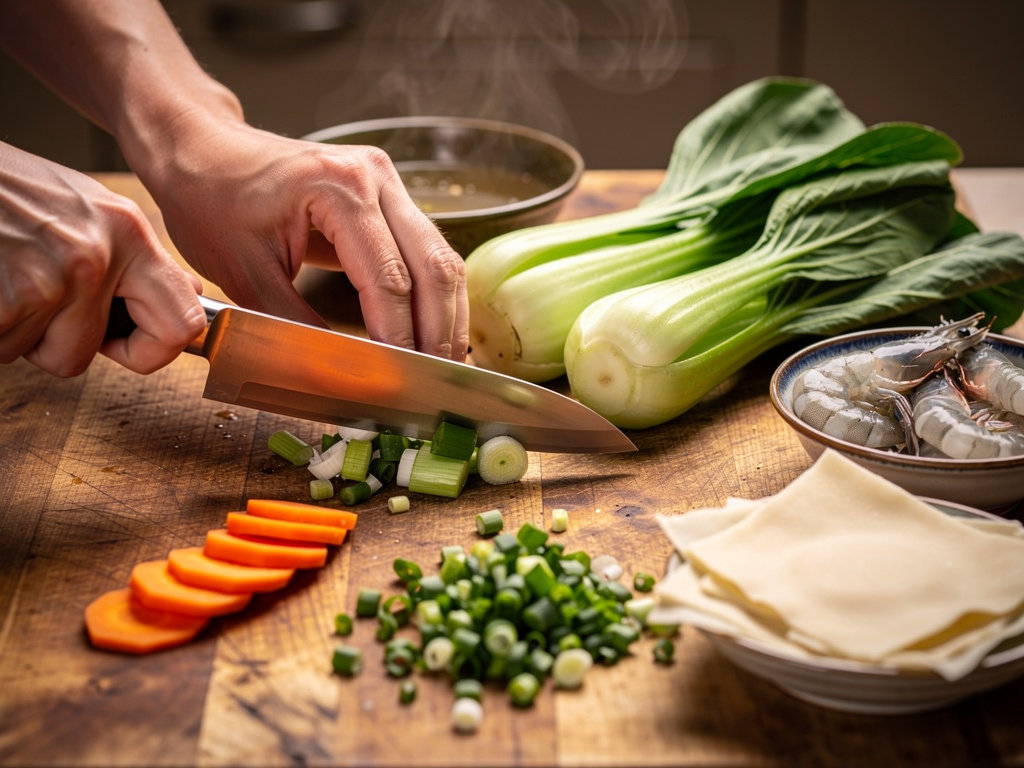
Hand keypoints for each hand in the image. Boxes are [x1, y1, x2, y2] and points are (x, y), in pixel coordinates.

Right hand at [0, 143, 205, 376]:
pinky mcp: (12, 296)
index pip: (183, 325)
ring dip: (14, 329)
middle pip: (85, 354)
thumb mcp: (88, 208)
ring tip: (4, 276)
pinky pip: (2, 347)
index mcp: (128, 233)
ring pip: (38, 353)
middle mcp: (98, 255)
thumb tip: (189, 294)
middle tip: (35, 308)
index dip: (153, 350)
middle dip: (57, 347)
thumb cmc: (7, 189)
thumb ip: (133, 256)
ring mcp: (53, 277)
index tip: (123, 345)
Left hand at [142, 119, 469, 360]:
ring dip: (446, 316)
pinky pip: (427, 251)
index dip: (398, 337)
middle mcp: (375, 178)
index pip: (388, 279)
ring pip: (442, 259)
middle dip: (438, 333)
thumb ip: (295, 329)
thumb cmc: (212, 202)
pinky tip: (430, 331)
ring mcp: (388, 183)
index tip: (399, 383)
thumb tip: (339, 378)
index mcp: (337, 189)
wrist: (205, 150)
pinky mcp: (390, 196)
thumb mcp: (244, 275)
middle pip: (433, 267)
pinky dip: (434, 296)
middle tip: (433, 384)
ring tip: (440, 364)